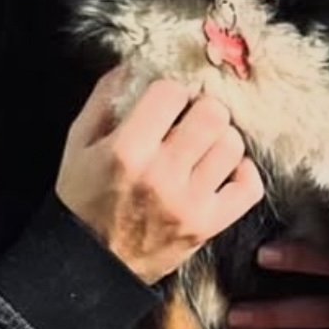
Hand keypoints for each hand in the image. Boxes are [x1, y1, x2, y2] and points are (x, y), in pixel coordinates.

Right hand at [55, 68, 263, 285]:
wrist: (91, 265)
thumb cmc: (82, 199)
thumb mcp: (77, 144)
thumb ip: (104, 98)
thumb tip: (135, 62)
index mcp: (126, 150)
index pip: (170, 92)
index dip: (168, 91)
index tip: (163, 102)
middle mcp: (162, 175)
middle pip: (212, 114)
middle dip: (201, 108)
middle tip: (189, 118)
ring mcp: (190, 202)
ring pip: (233, 145)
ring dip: (220, 138)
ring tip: (202, 145)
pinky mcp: (209, 225)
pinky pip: (250, 186)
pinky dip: (243, 172)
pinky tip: (222, 169)